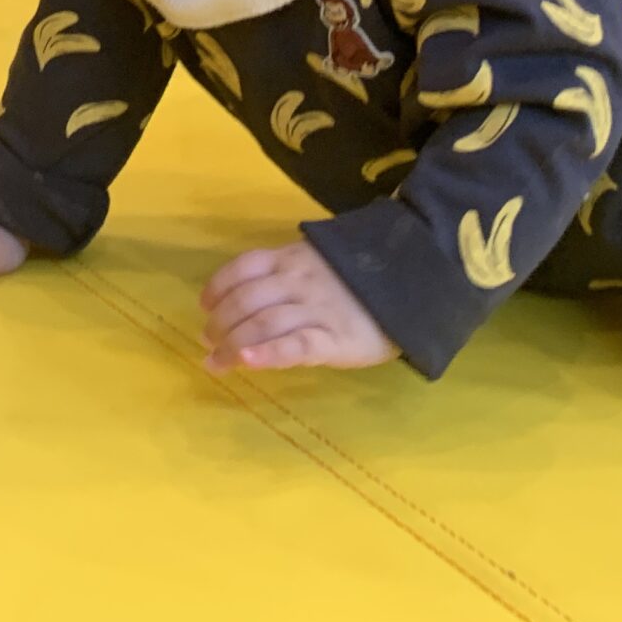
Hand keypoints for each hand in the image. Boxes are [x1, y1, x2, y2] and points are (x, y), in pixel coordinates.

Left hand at [201, 240, 397, 373]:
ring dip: (232, 344)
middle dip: (220, 323)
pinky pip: (295, 346)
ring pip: (263, 323)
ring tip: (216, 362)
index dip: (218, 287)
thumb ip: (288, 274)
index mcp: (293, 258)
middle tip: (208, 342)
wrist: (416, 286)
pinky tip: (247, 363)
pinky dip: (267, 354)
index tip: (204, 306)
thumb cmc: (363, 280)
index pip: (243, 267)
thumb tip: (245, 298)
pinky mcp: (335, 340)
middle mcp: (299, 280)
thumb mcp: (322, 263)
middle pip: (246, 300)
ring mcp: (317, 310)